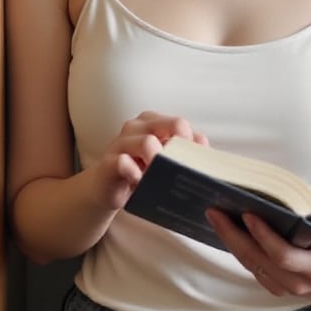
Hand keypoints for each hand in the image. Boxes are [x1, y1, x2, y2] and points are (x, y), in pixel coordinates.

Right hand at [93, 112, 207, 214]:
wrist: (106, 188)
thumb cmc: (140, 172)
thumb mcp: (163, 160)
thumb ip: (183, 152)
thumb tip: (204, 150)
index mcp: (152, 121)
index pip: (180, 124)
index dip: (192, 144)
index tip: (196, 164)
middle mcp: (136, 126)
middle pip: (171, 125)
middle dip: (182, 148)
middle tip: (183, 169)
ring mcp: (120, 142)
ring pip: (148, 142)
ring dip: (160, 163)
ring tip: (162, 179)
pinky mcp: (108, 161)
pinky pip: (124, 163)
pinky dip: (137, 175)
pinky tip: (141, 183)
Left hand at [204, 208, 310, 310]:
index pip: (286, 257)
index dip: (265, 238)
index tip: (250, 215)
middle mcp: (300, 282)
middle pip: (259, 260)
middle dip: (234, 235)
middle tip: (214, 209)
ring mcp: (287, 286)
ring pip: (251, 265)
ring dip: (230, 241)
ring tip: (214, 215)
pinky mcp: (279, 284)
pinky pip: (253, 267)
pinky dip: (237, 249)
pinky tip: (226, 230)